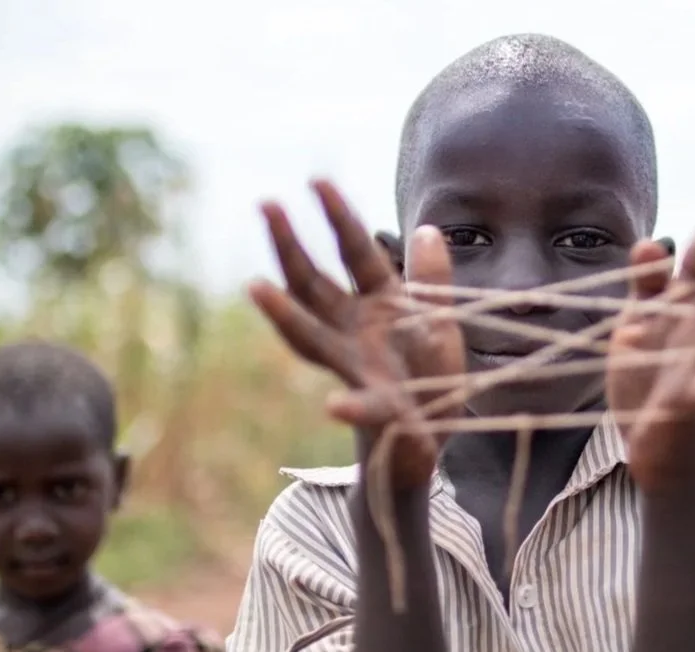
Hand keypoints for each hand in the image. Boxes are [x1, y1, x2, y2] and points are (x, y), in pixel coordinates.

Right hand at [248, 179, 464, 489]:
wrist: (433, 428)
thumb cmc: (430, 368)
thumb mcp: (438, 318)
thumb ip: (432, 279)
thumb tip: (428, 228)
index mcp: (377, 301)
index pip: (354, 252)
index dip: (339, 217)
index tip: (316, 180)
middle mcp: (354, 330)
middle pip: (314, 285)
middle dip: (291, 247)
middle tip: (267, 205)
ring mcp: (357, 368)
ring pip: (312, 338)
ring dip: (285, 314)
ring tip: (256, 287)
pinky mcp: (377, 409)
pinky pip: (361, 407)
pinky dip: (349, 408)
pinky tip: (334, 407)